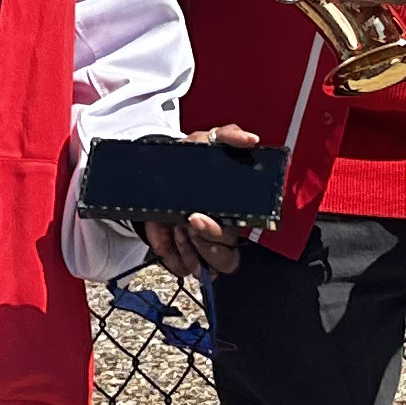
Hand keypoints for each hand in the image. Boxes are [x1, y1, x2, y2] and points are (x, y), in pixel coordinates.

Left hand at [138, 123, 261, 280]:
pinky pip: (183, 269)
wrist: (154, 175)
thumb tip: (251, 139)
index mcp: (233, 213)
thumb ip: (229, 135)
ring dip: (190, 251)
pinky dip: (173, 256)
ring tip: (176, 228)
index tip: (197, 218)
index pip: (240, 238)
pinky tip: (167, 238)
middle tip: (188, 222)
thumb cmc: (188, 162)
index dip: (219, 234)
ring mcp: (202, 249)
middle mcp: (220, 235)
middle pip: (227, 258)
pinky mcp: (182, 257)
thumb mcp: (205, 141)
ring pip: (208, 268)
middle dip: (206, 242)